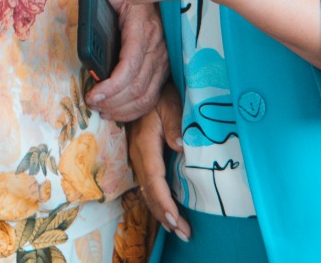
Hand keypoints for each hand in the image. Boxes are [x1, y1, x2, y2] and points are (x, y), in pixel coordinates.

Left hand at [83, 0, 167, 120]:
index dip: (111, 86)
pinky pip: (152, 98)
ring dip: (121, 109)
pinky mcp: (163, 70)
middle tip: (91, 105)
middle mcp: (157, 48)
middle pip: (137, 87)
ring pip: (145, 96)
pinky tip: (116, 112)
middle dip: (112, 101)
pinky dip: (134, 111)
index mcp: (143, 30)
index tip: (92, 96)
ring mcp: (162, 61)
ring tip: (101, 111)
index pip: (130, 66)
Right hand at [132, 81, 188, 242]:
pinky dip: (156, 202)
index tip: (175, 218)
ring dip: (160, 212)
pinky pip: (146, 185)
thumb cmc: (160, 93)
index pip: (154, 179)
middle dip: (164, 215)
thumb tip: (181, 147)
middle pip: (149, 192)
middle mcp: (138, 155)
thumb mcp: (169, 103)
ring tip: (177, 230)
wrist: (140, 86)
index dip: (163, 201)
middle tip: (183, 233)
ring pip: (146, 192)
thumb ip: (174, 124)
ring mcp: (137, 157)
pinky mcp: (140, 158)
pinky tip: (165, 212)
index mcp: (145, 144)